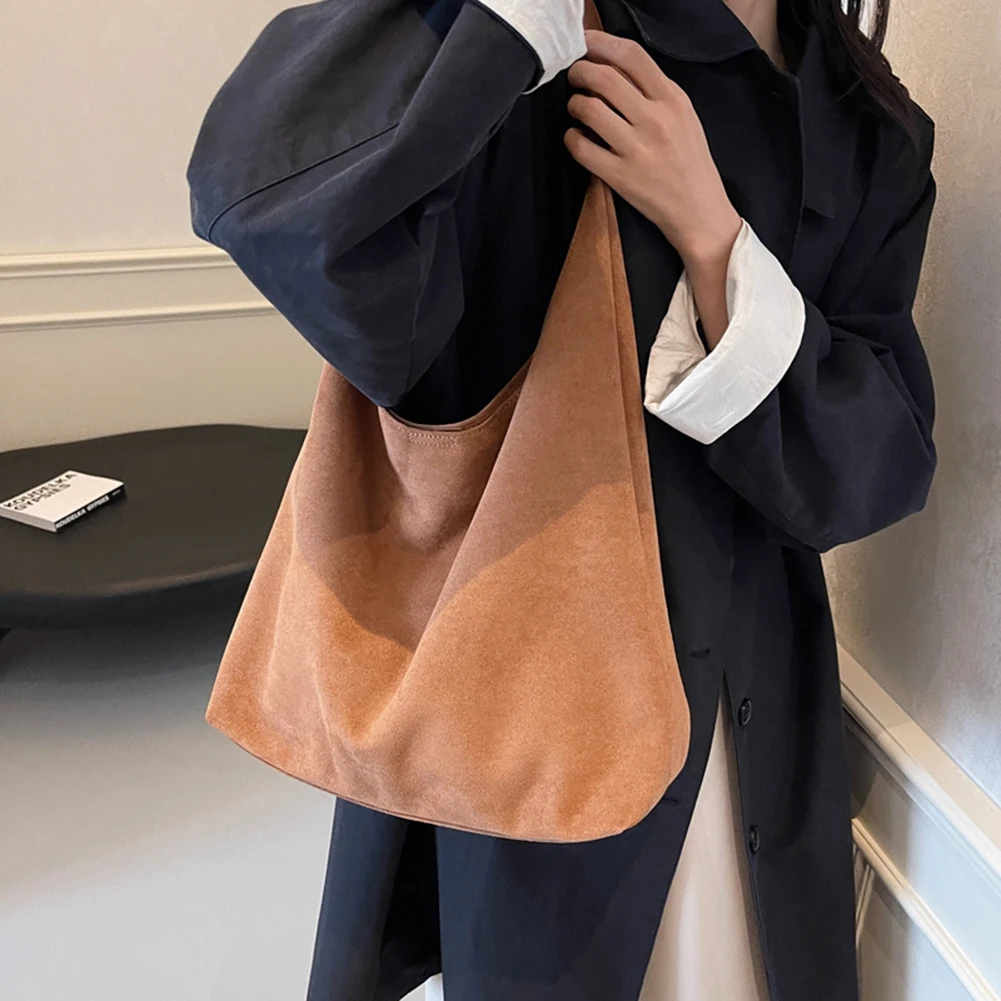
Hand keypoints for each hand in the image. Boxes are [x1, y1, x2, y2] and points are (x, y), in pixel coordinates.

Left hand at [565, 30, 741, 271]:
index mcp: (673, 100)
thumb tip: (613, 65)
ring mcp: (637, 150)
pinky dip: (571, 138)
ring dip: (574, 104)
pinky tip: (576, 138)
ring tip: (576, 108)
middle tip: (574, 77)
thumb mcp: (683, 116)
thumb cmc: (689, 161)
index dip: (602, 44)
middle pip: (605, 79)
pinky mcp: (621, 177)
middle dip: (580, 72)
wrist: (700, 211)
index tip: (585, 42)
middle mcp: (655, 120)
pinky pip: (582, 148)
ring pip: (589, 110)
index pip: (633, 57)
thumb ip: (654, 90)